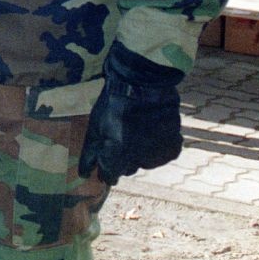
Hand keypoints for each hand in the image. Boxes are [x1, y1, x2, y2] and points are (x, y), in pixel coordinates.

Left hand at [78, 45, 184, 184]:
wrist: (144, 83)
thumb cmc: (113, 104)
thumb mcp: (95, 126)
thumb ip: (91, 152)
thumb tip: (85, 174)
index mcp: (118, 154)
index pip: (110, 176)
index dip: (105, 170)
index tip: (104, 164)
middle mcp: (140, 159)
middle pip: (128, 169)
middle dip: (122, 159)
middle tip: (120, 139)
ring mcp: (159, 154)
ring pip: (144, 163)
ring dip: (139, 153)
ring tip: (135, 131)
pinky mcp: (173, 148)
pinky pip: (160, 155)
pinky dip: (155, 147)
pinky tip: (149, 131)